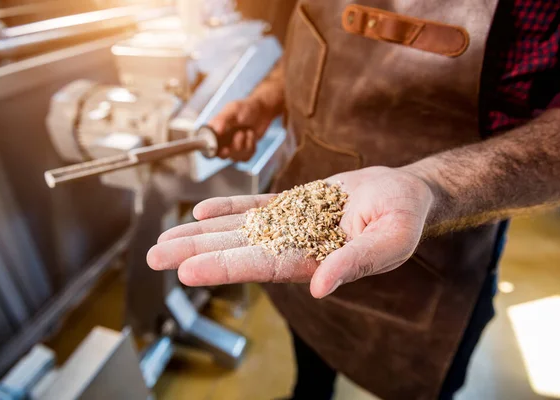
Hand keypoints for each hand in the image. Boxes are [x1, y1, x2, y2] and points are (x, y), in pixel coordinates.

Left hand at [147, 166, 435, 297]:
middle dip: (196, 251)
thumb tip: (321, 288)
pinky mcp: (293, 204)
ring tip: (164, 237)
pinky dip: (228, 208)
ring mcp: (290, 224)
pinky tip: (201, 210)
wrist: (405, 193)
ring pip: (237, 228)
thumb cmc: (404, 218)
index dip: (224, 267)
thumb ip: (356, 263)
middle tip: (154, 256)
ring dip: (201, 232)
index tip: (186, 271)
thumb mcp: (390, 240)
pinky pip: (255, 206)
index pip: (261, 266)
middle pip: (237, 249)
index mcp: (314, 259)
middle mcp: (294, 245)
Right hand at [208, 97, 275, 161]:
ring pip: (235, 157)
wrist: (263, 111)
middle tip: (239, 135)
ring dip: (245, 145)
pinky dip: (251, 147)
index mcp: (214, 129)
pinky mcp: (243, 151)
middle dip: (232, 148)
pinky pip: (246, 157)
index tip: (223, 146)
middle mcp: (221, 140)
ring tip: (247, 131)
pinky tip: (251, 136)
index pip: (206, 144)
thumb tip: (216, 130)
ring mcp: (232, 147)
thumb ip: (223, 119)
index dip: (212, 149)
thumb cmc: (246, 108)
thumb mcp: (234, 110)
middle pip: (221, 155)